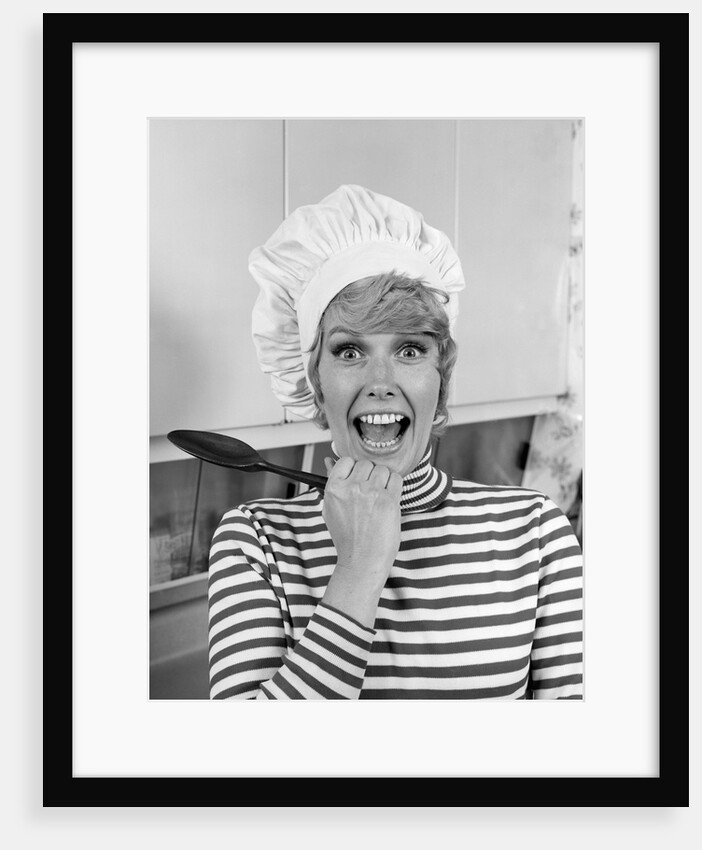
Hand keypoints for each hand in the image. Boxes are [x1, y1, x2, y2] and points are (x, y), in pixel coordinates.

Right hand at [322, 456, 402, 582]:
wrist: (362, 560)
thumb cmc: (347, 537)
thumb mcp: (330, 509)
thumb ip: (332, 483)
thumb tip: (329, 460)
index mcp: (334, 489)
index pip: (346, 460)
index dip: (354, 469)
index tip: (357, 480)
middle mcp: (352, 488)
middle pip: (366, 463)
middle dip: (369, 475)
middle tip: (369, 492)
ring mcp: (372, 493)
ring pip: (382, 469)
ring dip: (383, 480)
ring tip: (379, 497)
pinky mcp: (389, 500)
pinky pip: (396, 479)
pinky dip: (395, 485)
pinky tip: (389, 499)